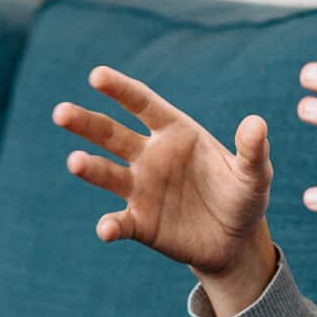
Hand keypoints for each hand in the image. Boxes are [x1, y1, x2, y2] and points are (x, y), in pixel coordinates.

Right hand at [54, 66, 277, 307]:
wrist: (235, 242)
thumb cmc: (243, 197)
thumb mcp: (254, 175)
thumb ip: (252, 150)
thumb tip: (256, 123)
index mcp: (175, 133)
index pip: (143, 104)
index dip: (121, 90)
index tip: (97, 75)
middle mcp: (150, 156)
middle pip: (111, 134)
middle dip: (86, 123)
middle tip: (60, 113)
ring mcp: (141, 189)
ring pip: (107, 173)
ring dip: (89, 168)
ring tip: (74, 163)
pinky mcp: (139, 223)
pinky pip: (119, 222)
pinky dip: (110, 226)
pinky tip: (106, 230)